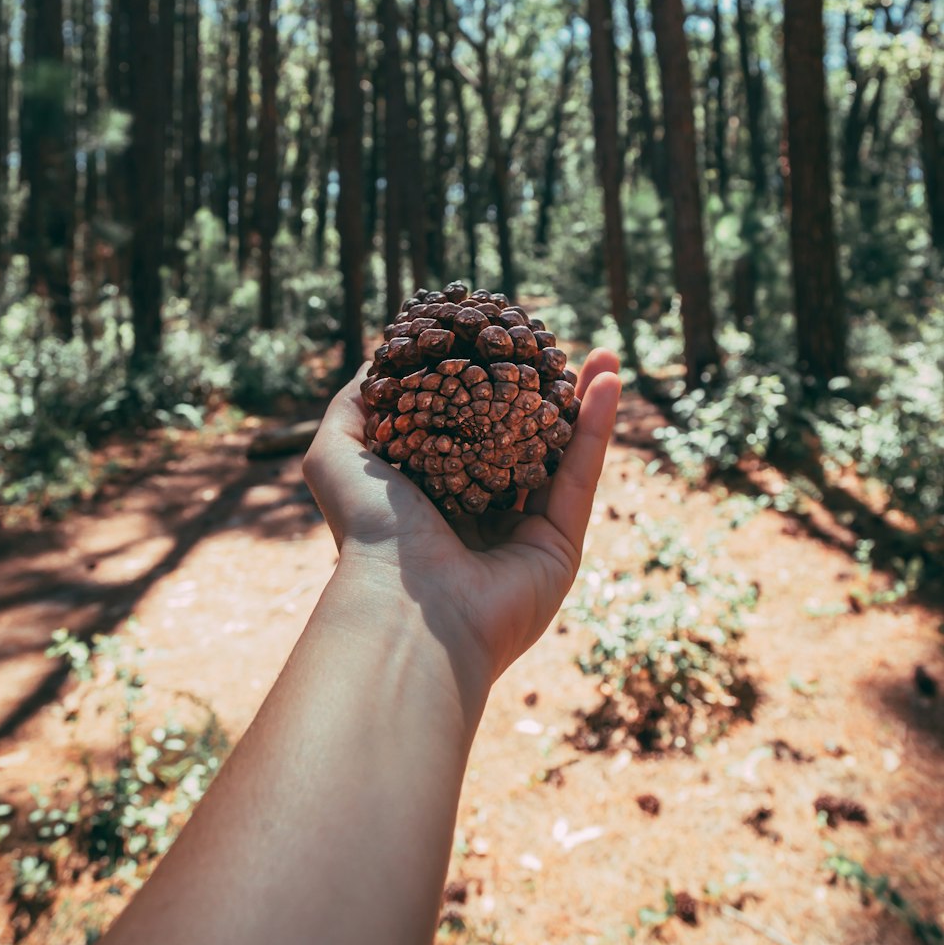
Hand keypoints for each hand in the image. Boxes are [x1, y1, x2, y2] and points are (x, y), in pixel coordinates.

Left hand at [303, 349, 621, 694]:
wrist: (408, 606)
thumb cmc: (368, 528)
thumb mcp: (338, 453)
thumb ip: (354, 405)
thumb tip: (378, 362)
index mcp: (431, 494)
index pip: (465, 428)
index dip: (484, 383)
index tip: (497, 338)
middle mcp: (479, 514)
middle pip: (519, 437)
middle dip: (540, 390)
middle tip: (555, 345)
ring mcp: (523, 532)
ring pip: (559, 452)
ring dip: (580, 400)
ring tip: (598, 352)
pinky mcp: (560, 546)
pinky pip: (582, 476)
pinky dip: (597, 427)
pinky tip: (608, 379)